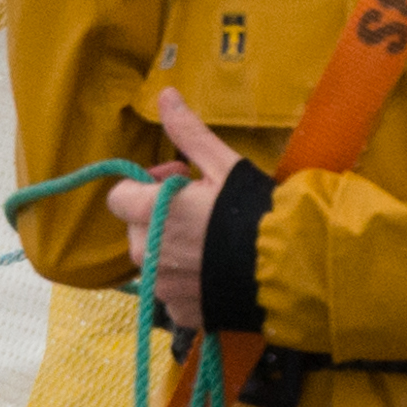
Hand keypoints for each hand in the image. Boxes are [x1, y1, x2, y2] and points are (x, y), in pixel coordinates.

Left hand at [139, 86, 243, 332]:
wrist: (289, 268)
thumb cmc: (253, 211)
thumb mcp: (223, 165)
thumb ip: (187, 133)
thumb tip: (165, 94)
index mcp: (150, 213)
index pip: (118, 197)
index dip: (144, 187)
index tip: (179, 183)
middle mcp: (147, 254)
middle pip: (136, 228)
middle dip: (159, 217)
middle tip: (199, 209)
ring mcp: (162, 287)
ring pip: (153, 261)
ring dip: (171, 249)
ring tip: (210, 242)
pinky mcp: (180, 312)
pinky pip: (170, 290)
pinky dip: (186, 280)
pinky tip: (215, 270)